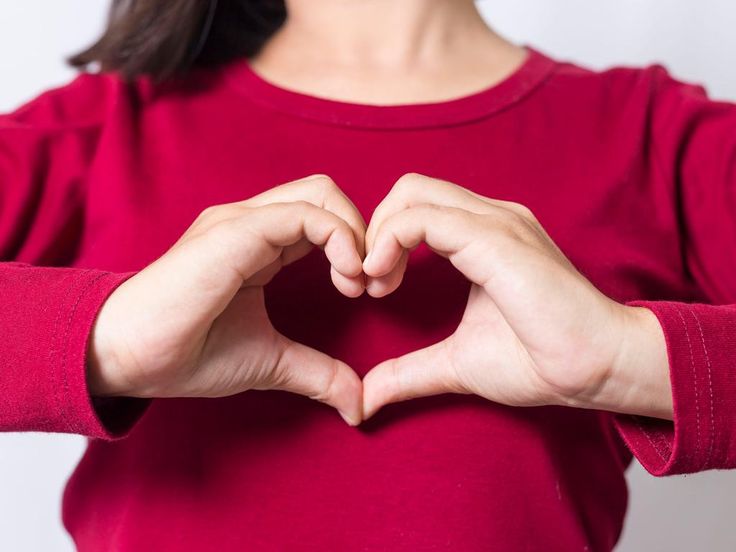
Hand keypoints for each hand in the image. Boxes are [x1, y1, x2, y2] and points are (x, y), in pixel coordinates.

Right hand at [87, 175, 366, 425]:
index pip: (323, 218)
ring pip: (320, 194)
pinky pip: (303, 214)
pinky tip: (346, 277)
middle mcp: (254, 223)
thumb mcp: (271, 361)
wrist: (131, 357)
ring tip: (357, 282)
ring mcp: (243, 221)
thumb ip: (317, 373)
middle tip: (370, 282)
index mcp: (260, 243)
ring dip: (355, 233)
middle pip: (326, 194)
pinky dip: (338, 237)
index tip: (366, 292)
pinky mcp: (236, 231)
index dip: (356, 246)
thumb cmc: (190, 352)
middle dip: (363, 231)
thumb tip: (357, 404)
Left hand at [361, 173, 672, 420]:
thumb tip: (366, 398)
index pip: (415, 208)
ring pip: (412, 194)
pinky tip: (386, 280)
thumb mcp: (455, 363)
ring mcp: (496, 222)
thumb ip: (408, 372)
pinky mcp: (496, 238)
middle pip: (409, 189)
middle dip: (374, 230)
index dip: (382, 241)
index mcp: (482, 236)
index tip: (374, 289)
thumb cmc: (540, 360)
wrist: (597, 368)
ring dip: (378, 235)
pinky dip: (391, 241)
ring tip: (376, 284)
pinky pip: (424, 218)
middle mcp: (489, 218)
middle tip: (368, 282)